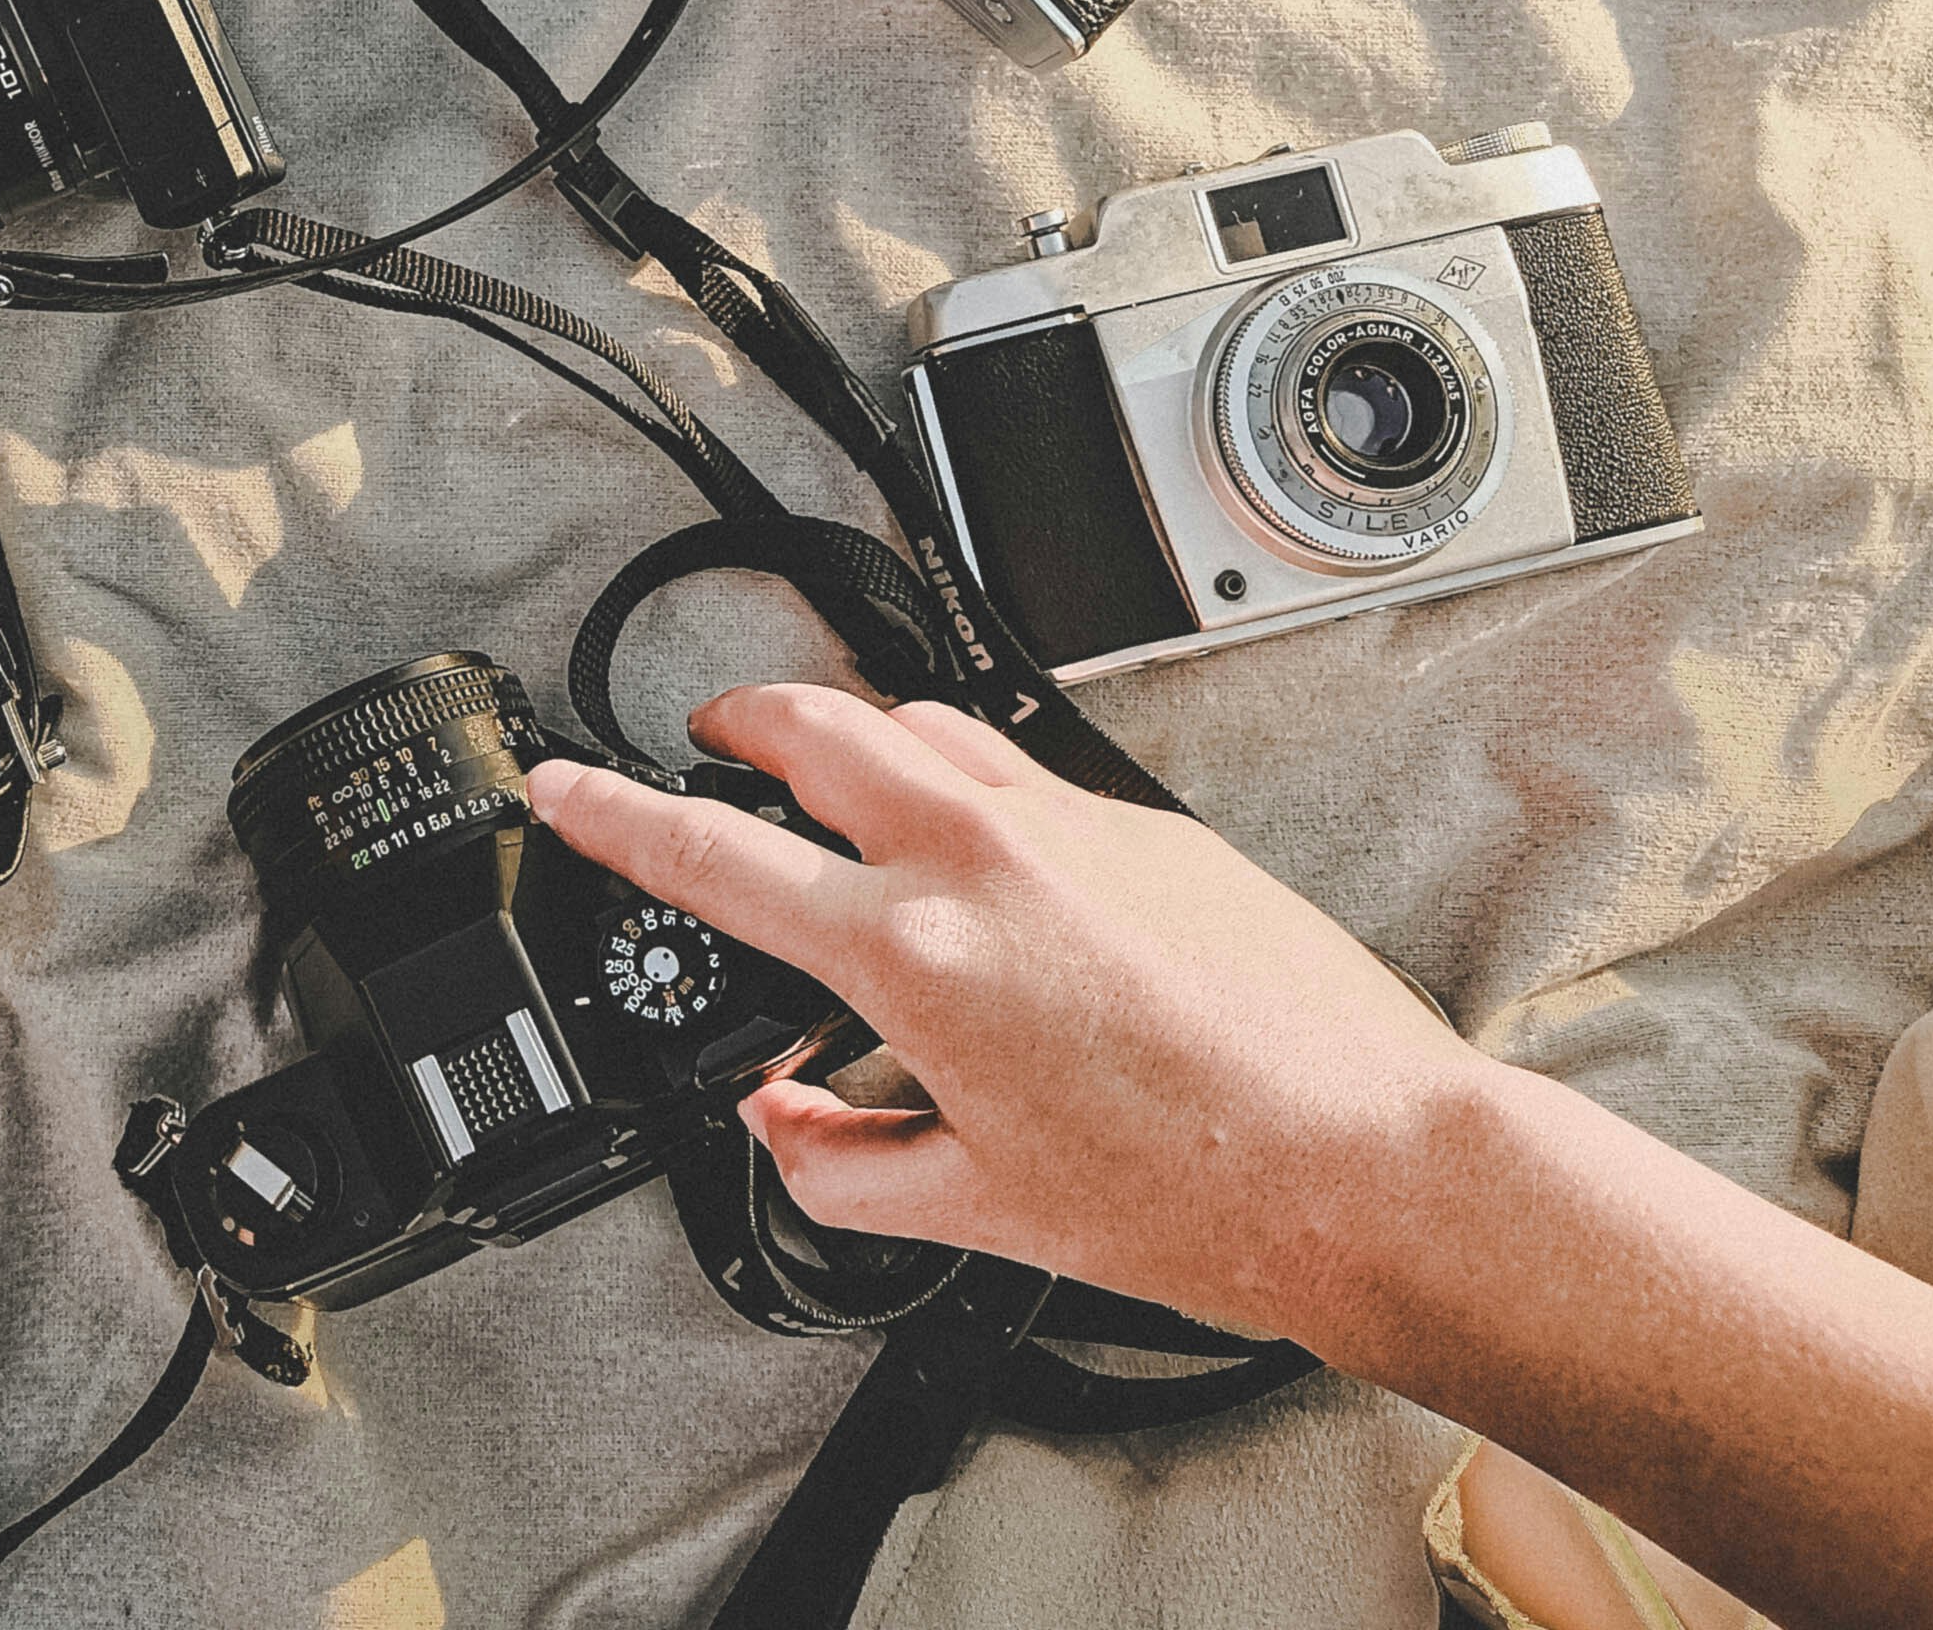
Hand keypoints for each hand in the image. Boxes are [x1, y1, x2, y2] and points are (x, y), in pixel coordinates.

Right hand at [528, 686, 1477, 1342]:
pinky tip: (973, 834)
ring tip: (825, 766)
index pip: (713, 860)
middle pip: (809, 724)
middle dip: (733, 720)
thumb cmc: (1201, 1198)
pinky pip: (1016, 762)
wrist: (1368, 1161)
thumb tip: (784, 1129)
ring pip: (917, 716)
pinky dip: (960, 773)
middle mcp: (979, 857)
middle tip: (703, 741)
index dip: (612, 819)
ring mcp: (1067, 822)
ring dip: (848, 728)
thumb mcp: (981, 1215)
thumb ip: (843, 1166)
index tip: (563, 788)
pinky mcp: (1144, 822)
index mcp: (913, 954)